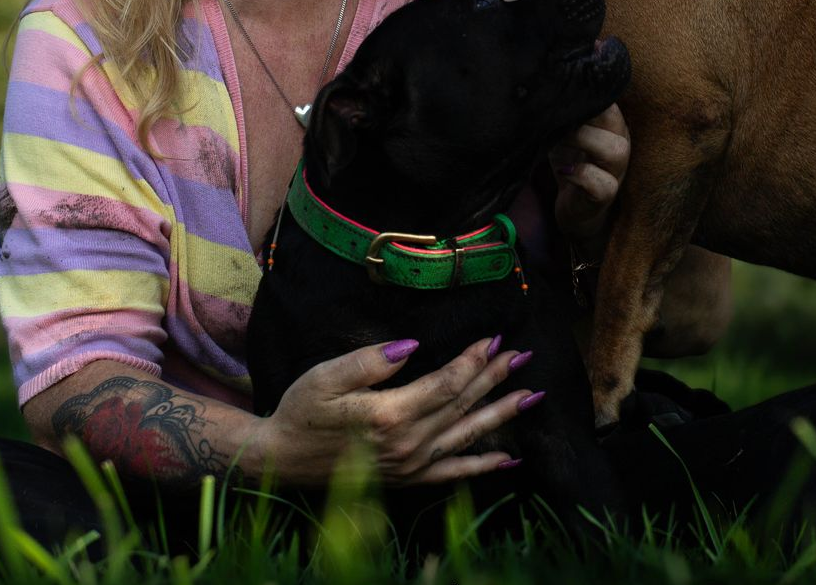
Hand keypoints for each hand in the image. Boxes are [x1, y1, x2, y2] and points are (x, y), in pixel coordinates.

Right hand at [255, 335, 537, 486]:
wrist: (283, 458)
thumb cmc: (302, 410)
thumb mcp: (326, 376)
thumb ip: (369, 361)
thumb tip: (410, 346)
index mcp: (389, 415)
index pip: (446, 384)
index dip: (473, 360)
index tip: (494, 339)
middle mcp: (407, 443)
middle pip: (462, 404)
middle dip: (495, 377)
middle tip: (524, 354)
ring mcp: (411, 464)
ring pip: (467, 435)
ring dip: (502, 413)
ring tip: (532, 394)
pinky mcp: (409, 477)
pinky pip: (454, 472)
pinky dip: (484, 465)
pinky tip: (509, 457)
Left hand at [550, 103, 628, 256]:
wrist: (573, 206)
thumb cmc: (570, 162)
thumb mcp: (565, 133)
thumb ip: (564, 114)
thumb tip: (542, 90)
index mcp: (611, 125)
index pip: (607, 99)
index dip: (585, 93)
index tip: (559, 92)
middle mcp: (619, 143)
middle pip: (615, 119)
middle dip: (584, 114)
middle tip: (555, 117)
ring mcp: (617, 170)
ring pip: (615, 150)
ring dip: (583, 140)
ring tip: (556, 141)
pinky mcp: (607, 194)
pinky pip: (603, 184)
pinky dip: (581, 175)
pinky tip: (563, 171)